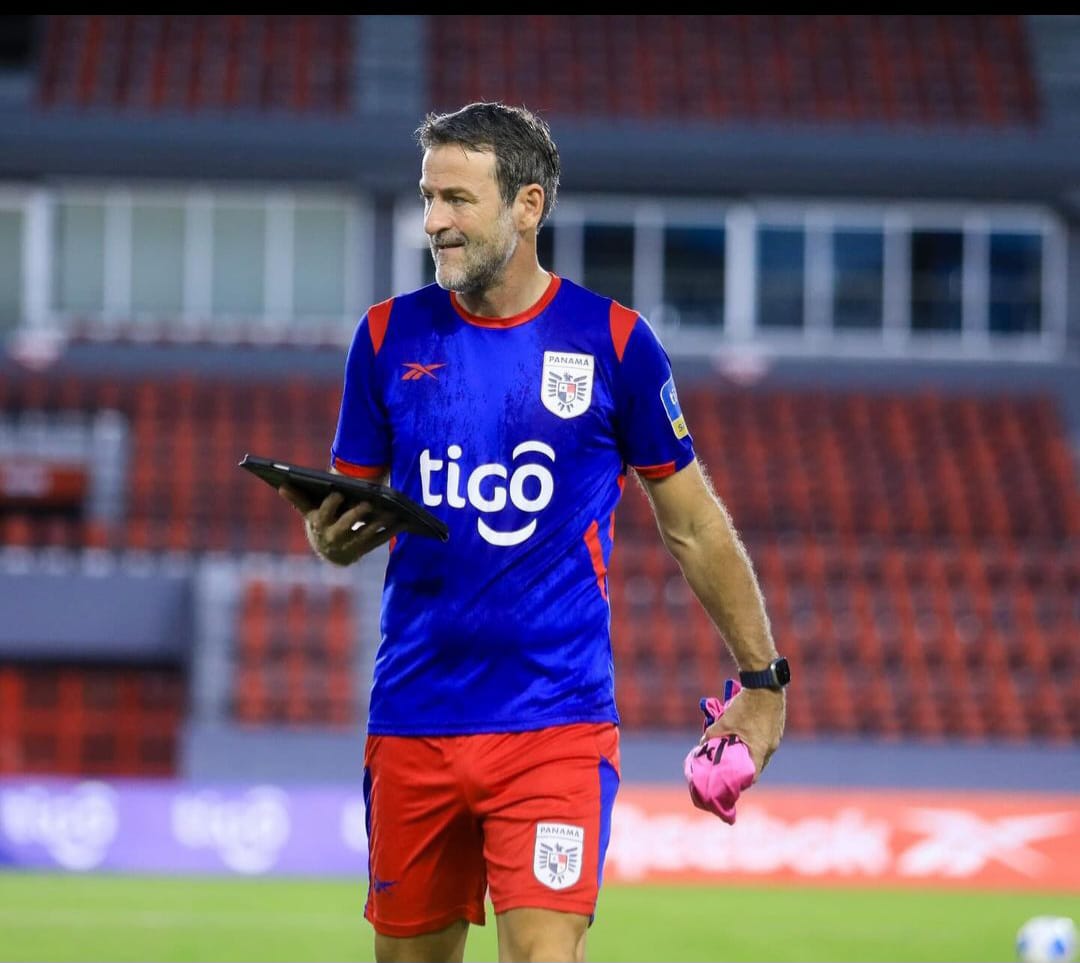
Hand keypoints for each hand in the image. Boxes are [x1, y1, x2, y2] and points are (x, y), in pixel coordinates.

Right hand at [278, 484, 403, 565]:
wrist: (329, 552)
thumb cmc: (320, 523)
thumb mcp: (309, 512)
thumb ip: (298, 498)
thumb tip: (282, 484)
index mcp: (319, 524)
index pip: (324, 512)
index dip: (331, 503)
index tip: (339, 492)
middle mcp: (333, 537)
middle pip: (345, 525)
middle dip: (356, 514)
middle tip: (368, 503)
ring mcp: (350, 545)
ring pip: (365, 533)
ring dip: (379, 522)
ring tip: (391, 510)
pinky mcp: (365, 550)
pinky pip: (379, 540)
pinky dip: (390, 531)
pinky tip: (402, 520)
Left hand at [702, 687, 784, 780]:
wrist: (765, 683)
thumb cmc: (746, 705)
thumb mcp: (726, 721)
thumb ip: (713, 734)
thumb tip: (702, 742)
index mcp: (760, 750)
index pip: (754, 776)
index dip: (742, 782)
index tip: (732, 782)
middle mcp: (771, 747)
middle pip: (758, 765)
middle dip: (745, 768)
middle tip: (731, 767)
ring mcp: (777, 737)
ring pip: (762, 752)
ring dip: (751, 753)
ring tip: (737, 750)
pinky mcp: (778, 728)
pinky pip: (766, 741)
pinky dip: (756, 742)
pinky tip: (746, 734)